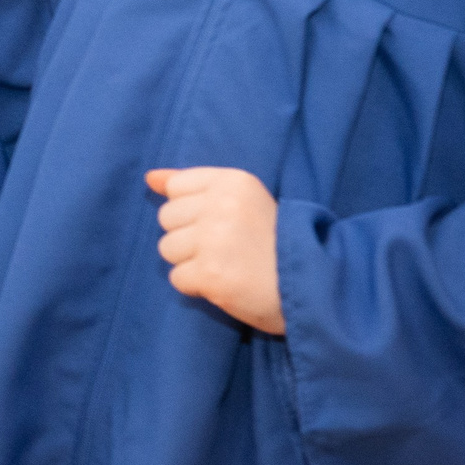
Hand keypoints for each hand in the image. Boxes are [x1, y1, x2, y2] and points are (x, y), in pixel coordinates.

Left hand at [150, 167, 284, 334]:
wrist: (314, 287)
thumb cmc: (275, 243)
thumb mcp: (242, 201)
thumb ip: (195, 185)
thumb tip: (151, 177)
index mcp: (233, 181)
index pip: (176, 188)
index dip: (193, 211)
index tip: (221, 223)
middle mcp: (221, 204)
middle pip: (167, 218)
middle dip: (189, 237)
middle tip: (226, 248)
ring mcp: (214, 239)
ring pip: (168, 248)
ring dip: (191, 263)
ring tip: (227, 265)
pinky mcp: (210, 273)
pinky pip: (178, 278)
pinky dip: (197, 286)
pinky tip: (225, 283)